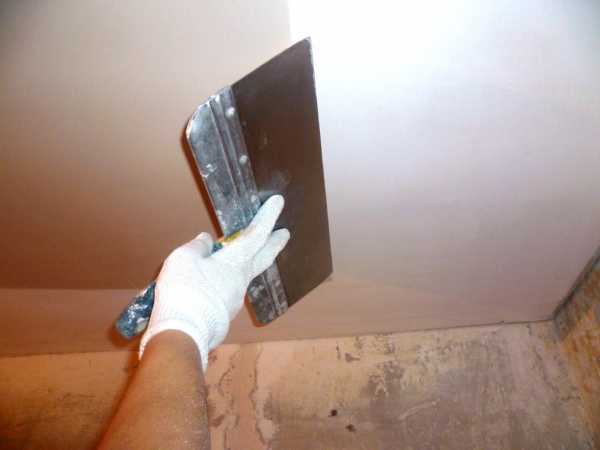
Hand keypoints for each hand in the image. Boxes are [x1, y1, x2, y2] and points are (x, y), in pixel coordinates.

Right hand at [140, 195, 288, 369]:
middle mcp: (241, 280)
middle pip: (263, 257)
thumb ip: (197, 246)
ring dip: (246, 264)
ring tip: (237, 257)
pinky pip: (228, 291)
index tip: (278, 202)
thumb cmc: (184, 291)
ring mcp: (234, 299)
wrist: (183, 332)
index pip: (256, 234)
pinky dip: (225, 282)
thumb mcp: (184, 258)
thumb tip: (206, 240)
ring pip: (244, 275)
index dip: (267, 217)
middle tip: (285, 233)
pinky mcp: (224, 315)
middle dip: (274, 243)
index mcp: (234, 262)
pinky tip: (214, 283)